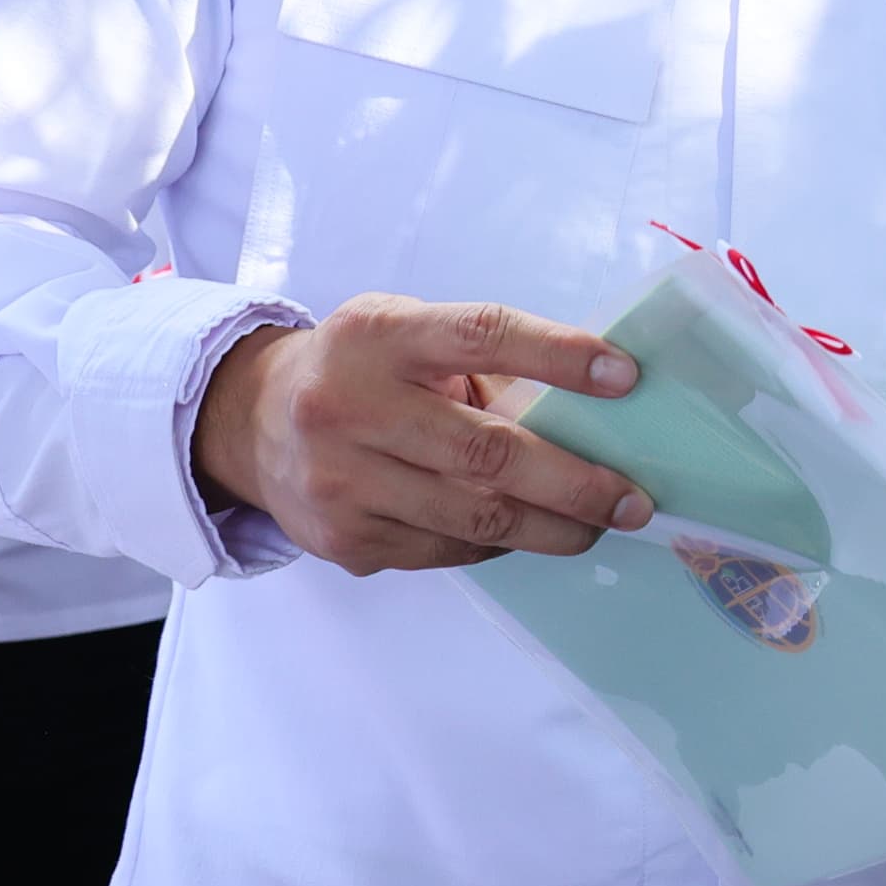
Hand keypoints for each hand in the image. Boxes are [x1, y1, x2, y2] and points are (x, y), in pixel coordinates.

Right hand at [188, 299, 649, 574]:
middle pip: (487, 453)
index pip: (482, 335)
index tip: (626, 377)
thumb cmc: (362, 370)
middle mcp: (347, 406)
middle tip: (634, 499)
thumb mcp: (409, 334)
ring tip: (601, 524)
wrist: (251, 423)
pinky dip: (500, 544)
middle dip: (577, 483)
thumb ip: (485, 360)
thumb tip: (597, 404)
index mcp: (377, 335)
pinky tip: (527, 531)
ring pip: (474, 518)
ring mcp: (341, 481)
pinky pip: (449, 551)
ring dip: (554, 528)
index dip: (558, 355)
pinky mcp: (345, 540)